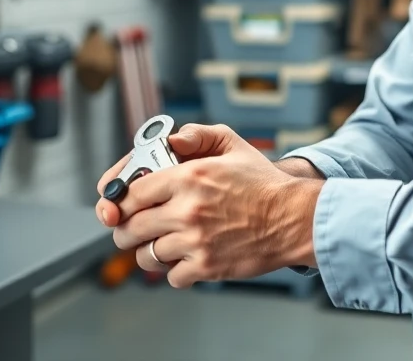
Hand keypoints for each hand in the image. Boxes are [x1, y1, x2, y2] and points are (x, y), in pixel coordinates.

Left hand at [94, 124, 321, 288]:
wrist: (293, 218)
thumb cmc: (264, 183)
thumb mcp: (232, 145)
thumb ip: (197, 135)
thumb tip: (169, 142)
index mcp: (188, 176)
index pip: (129, 192)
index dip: (118, 200)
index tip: (118, 204)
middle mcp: (186, 209)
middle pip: (129, 227)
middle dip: (127, 228)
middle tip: (135, 226)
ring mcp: (194, 241)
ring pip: (145, 255)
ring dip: (149, 251)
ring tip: (162, 243)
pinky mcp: (205, 267)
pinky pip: (170, 277)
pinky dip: (175, 270)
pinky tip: (189, 256)